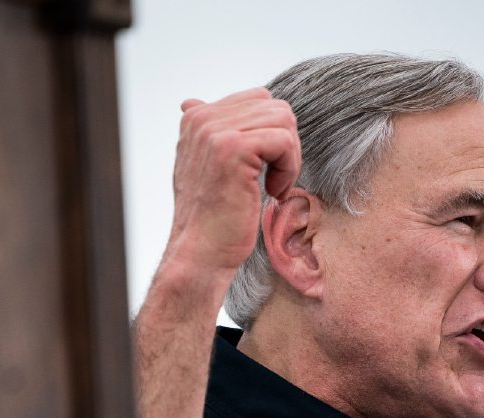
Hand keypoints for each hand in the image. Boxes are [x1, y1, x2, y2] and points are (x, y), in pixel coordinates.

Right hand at [163, 87, 301, 282]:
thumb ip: (209, 134)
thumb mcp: (204, 166)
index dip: (274, 135)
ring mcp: (216, 131)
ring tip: (273, 186)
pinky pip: (285, 141)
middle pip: (276, 108)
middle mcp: (202, 117)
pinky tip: (273, 192)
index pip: (259, 100)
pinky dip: (288, 169)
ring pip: (283, 121)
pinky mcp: (233, 148)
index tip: (263, 168)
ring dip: (289, 158)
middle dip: (286, 145)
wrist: (200, 251)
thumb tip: (193, 101)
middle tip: (275, 179)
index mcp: (197, 116)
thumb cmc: (211, 216)